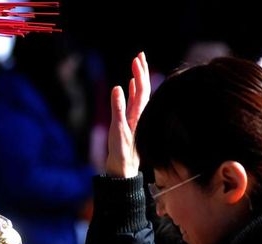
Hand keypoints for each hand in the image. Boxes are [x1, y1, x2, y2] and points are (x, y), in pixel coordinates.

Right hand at [105, 52, 150, 177]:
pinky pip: (134, 102)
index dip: (140, 73)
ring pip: (140, 94)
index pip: (143, 89)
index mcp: (139, 114)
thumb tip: (117, 88)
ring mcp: (136, 118)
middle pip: (144, 88)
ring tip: (136, 65)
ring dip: (138, 79)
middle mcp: (140, 114)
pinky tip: (131, 85)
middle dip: (141, 71)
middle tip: (139, 55)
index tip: (138, 58)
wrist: (124, 170)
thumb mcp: (118, 131)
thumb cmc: (122, 154)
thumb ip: (117, 109)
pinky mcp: (131, 123)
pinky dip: (133, 91)